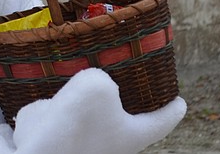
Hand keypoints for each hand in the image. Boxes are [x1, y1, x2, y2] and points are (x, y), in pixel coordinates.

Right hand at [11, 68, 186, 153]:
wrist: (40, 147)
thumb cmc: (76, 121)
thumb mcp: (96, 84)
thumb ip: (99, 76)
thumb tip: (88, 85)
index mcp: (134, 134)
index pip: (164, 121)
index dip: (173, 109)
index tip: (180, 101)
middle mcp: (113, 141)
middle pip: (130, 117)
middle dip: (130, 98)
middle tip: (132, 77)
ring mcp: (86, 140)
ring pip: (97, 114)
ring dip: (93, 97)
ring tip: (91, 72)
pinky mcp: (61, 135)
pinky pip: (68, 114)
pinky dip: (66, 101)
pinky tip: (61, 85)